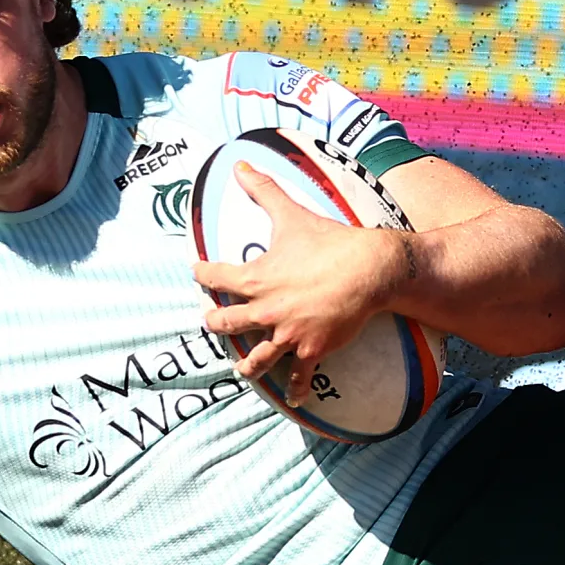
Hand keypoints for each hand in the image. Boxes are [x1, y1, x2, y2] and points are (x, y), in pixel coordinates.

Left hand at [194, 162, 407, 402]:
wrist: (369, 270)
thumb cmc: (328, 241)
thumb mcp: (290, 214)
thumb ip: (263, 191)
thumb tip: (239, 165)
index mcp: (255, 278)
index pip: (215, 278)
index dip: (202, 274)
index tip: (196, 273)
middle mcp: (265, 310)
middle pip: (226, 323)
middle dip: (215, 322)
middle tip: (211, 322)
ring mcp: (287, 333)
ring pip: (256, 358)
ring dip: (247, 364)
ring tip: (243, 368)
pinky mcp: (311, 348)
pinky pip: (299, 375)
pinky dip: (295, 388)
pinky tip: (293, 399)